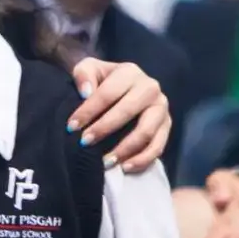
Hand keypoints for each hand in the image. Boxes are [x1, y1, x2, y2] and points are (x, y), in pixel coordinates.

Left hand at [66, 57, 171, 173]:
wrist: (117, 89)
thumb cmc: (99, 81)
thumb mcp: (88, 70)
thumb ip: (83, 74)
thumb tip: (86, 92)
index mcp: (130, 72)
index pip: (107, 92)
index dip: (89, 110)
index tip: (72, 127)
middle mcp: (150, 88)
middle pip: (128, 110)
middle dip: (104, 129)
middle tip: (85, 143)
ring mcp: (161, 108)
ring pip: (146, 131)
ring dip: (124, 149)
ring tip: (104, 161)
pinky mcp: (166, 126)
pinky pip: (158, 146)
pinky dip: (142, 160)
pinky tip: (124, 167)